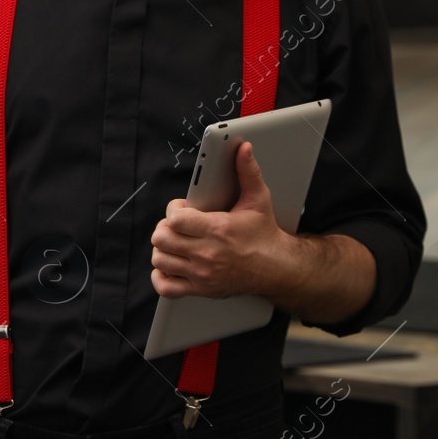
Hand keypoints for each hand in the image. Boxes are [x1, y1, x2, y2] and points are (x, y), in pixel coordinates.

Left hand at [150, 140, 295, 298]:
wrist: (277, 268)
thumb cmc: (264, 234)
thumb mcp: (258, 200)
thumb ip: (248, 172)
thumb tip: (244, 148)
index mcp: (217, 230)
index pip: (175, 219)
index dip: (173, 210)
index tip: (182, 209)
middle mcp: (207, 254)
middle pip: (162, 238)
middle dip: (164, 228)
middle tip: (176, 226)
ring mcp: (202, 274)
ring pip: (160, 260)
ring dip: (162, 249)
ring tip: (174, 243)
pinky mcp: (201, 290)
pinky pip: (165, 288)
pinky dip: (161, 276)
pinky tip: (171, 265)